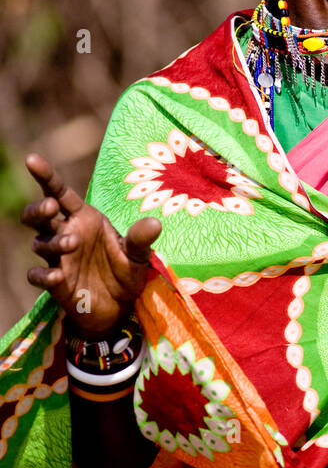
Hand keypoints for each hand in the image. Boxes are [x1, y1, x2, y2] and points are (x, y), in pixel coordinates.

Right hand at [22, 153, 161, 337]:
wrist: (120, 308)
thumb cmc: (125, 273)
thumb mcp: (138, 255)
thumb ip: (141, 239)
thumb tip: (155, 223)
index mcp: (82, 218)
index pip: (58, 192)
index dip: (45, 175)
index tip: (32, 159)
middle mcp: (65, 233)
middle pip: (39, 215)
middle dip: (39, 209)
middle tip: (52, 207)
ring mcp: (57, 258)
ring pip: (40, 243)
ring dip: (53, 242)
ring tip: (72, 243)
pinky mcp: (54, 282)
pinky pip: (38, 275)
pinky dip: (43, 274)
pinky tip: (57, 276)